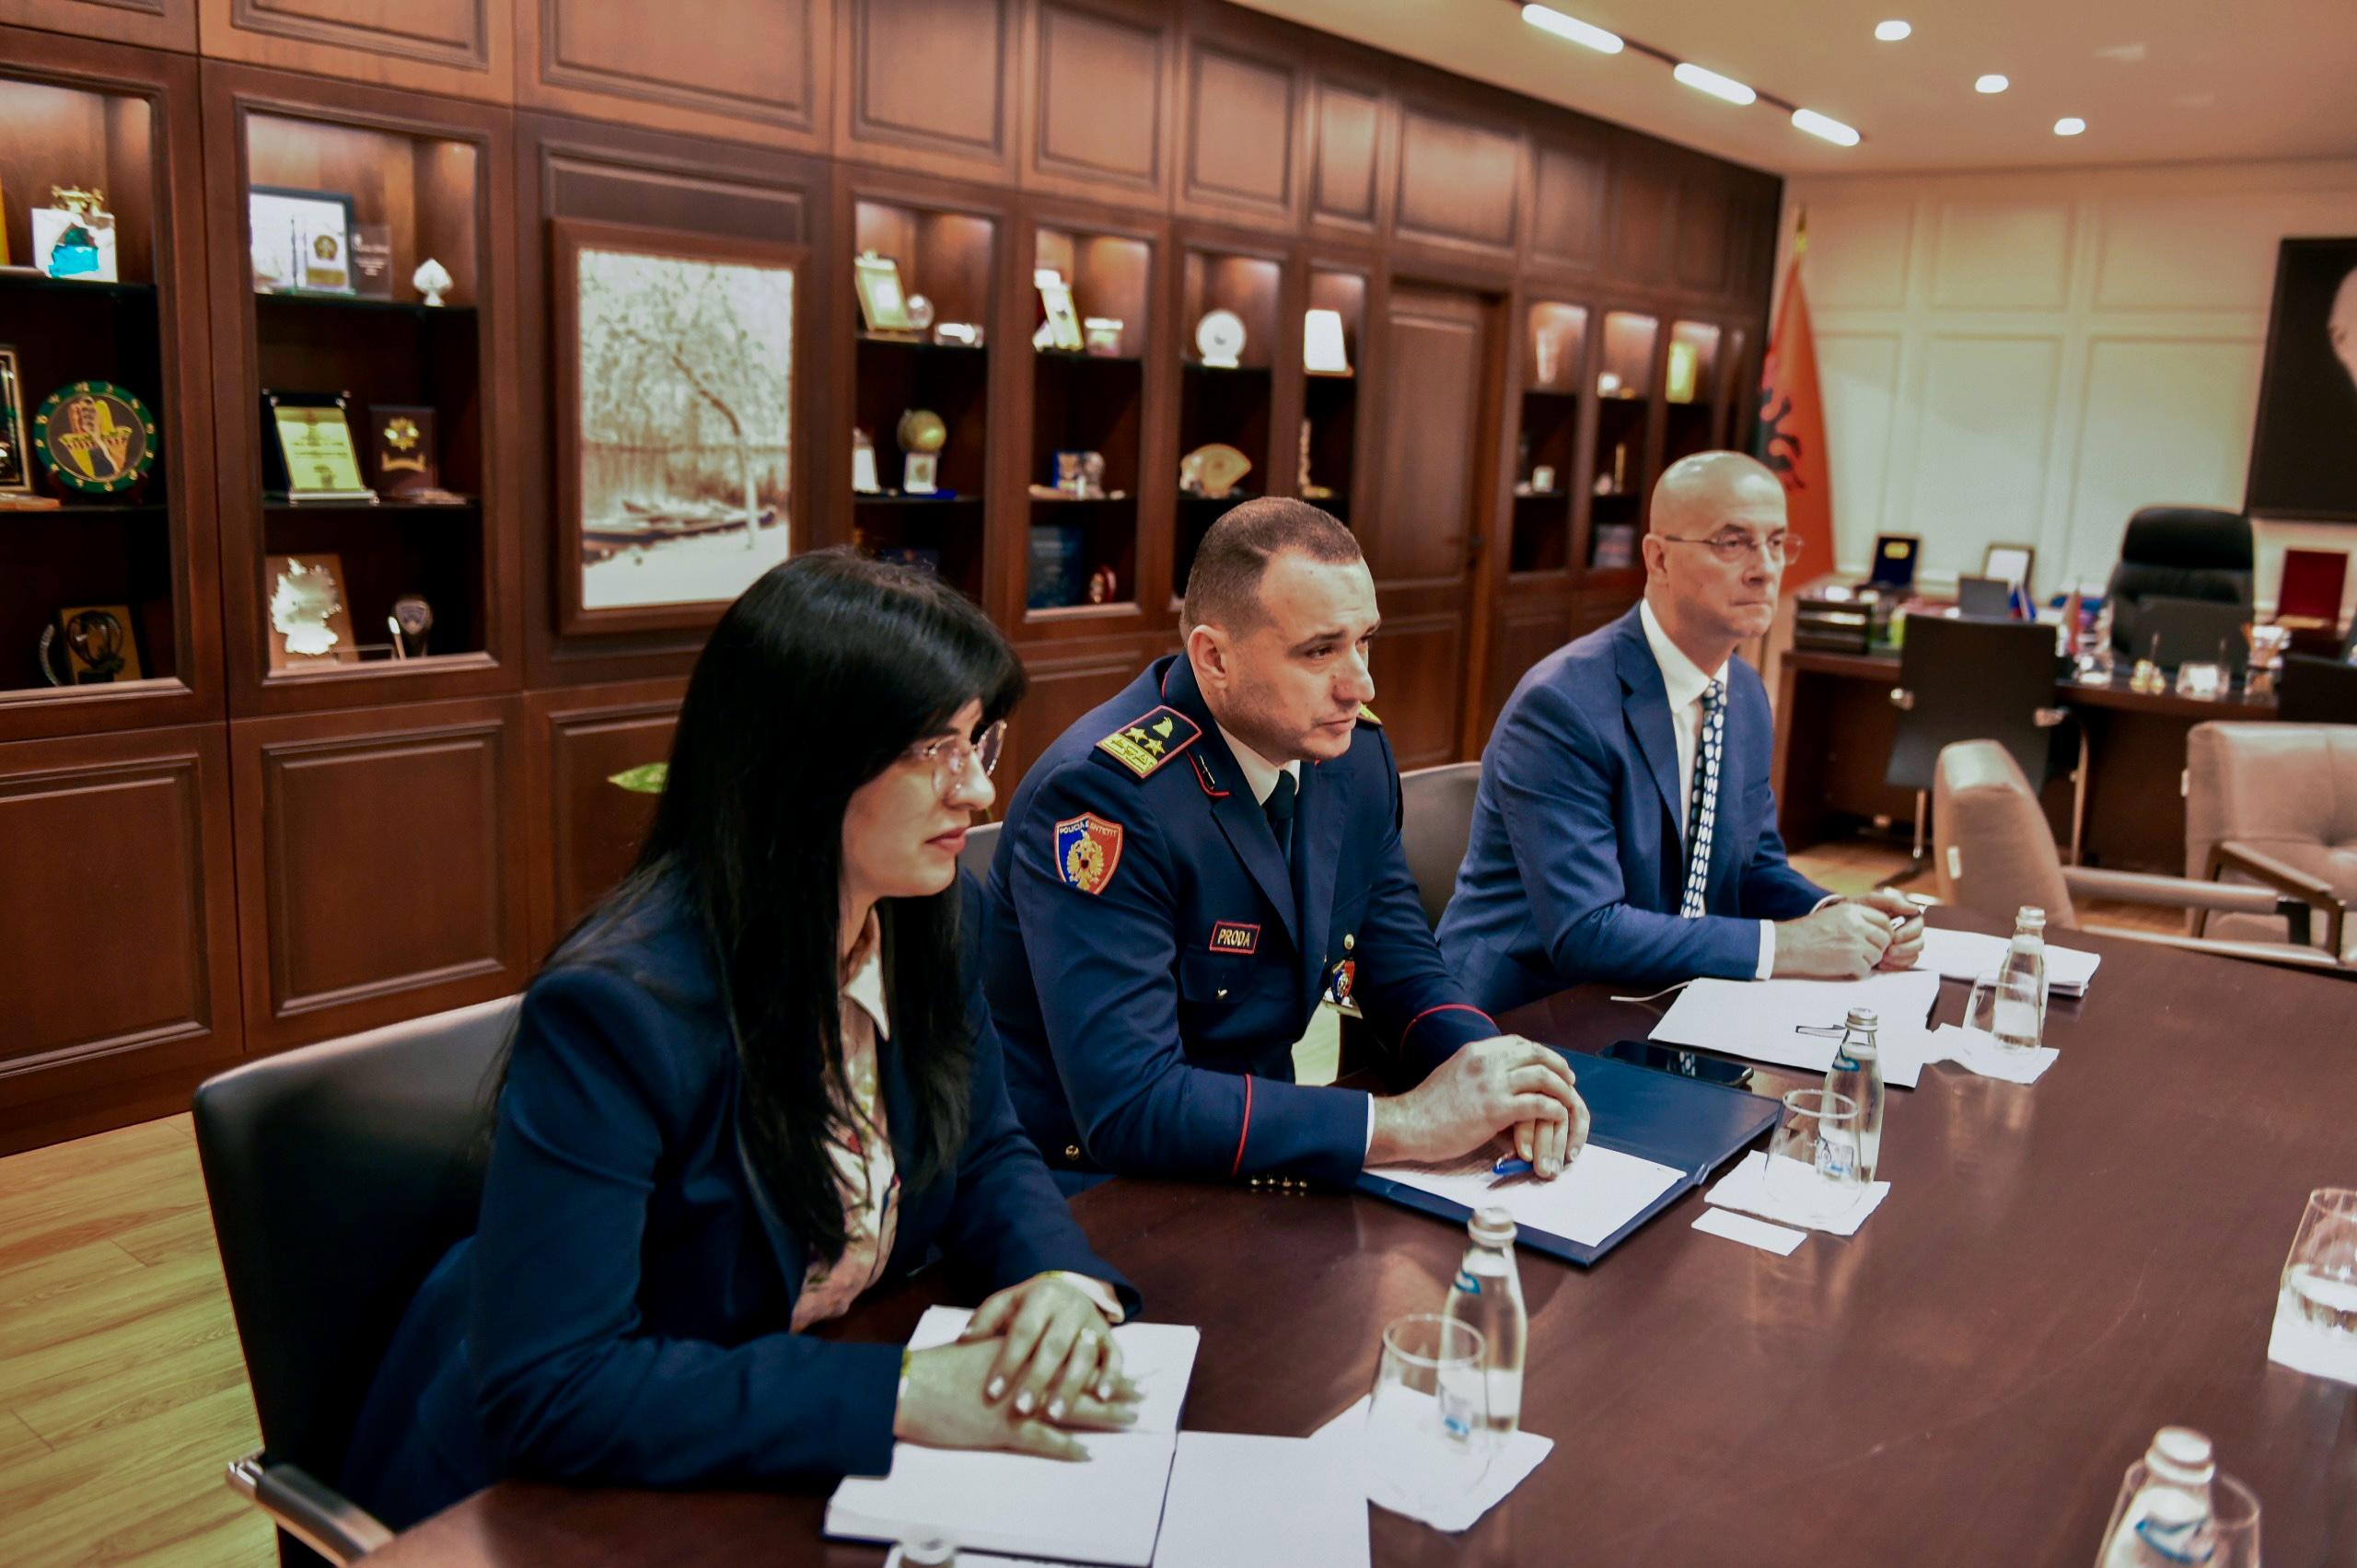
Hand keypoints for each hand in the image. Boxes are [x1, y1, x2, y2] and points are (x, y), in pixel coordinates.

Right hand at [894, 1336, 1137, 1460]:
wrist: (912, 1385)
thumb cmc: (938, 1368)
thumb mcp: (977, 1349)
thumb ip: (1003, 1349)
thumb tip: (1023, 1349)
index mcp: (1020, 1350)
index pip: (1068, 1355)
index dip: (1097, 1362)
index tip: (1121, 1366)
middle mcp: (1025, 1374)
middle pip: (1078, 1379)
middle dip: (1111, 1388)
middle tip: (1140, 1395)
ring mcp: (1017, 1403)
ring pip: (1069, 1407)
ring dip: (1101, 1414)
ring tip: (1128, 1419)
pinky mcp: (1003, 1429)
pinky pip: (1042, 1440)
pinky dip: (1065, 1447)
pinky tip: (1086, 1453)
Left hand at [960, 1272, 1127, 1423]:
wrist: (1067, 1290)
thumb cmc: (1028, 1307)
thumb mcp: (1005, 1304)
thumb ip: (985, 1320)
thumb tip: (964, 1340)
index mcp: (1041, 1297)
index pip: (1023, 1331)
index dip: (1008, 1362)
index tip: (992, 1391)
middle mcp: (1070, 1308)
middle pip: (1054, 1346)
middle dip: (1038, 1379)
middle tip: (1021, 1409)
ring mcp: (1093, 1323)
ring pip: (1084, 1356)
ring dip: (1071, 1386)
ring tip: (1054, 1414)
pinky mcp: (1109, 1337)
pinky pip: (1115, 1357)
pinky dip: (1111, 1376)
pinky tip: (1101, 1397)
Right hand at [1369, 1035, 1585, 1171]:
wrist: (1409, 1125)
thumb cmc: (1428, 1107)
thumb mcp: (1453, 1073)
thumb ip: (1476, 1070)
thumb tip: (1496, 1075)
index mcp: (1476, 1050)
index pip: (1519, 1043)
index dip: (1541, 1053)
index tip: (1551, 1065)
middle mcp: (1486, 1061)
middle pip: (1537, 1055)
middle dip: (1559, 1067)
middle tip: (1569, 1081)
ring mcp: (1492, 1084)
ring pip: (1543, 1077)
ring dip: (1562, 1089)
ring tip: (1569, 1100)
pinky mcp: (1496, 1110)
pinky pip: (1538, 1105)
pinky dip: (1554, 1110)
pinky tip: (1558, 1117)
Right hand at [1773, 901, 1894, 978]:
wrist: (1790, 945)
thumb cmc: (1807, 931)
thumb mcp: (1834, 914)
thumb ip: (1856, 918)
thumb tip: (1875, 928)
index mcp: (1853, 911)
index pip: (1884, 921)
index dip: (1884, 932)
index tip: (1877, 939)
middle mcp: (1857, 925)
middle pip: (1885, 939)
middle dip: (1878, 948)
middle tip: (1864, 952)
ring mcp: (1855, 943)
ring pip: (1877, 956)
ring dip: (1867, 961)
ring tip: (1850, 959)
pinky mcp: (1851, 960)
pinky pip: (1866, 970)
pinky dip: (1857, 972)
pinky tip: (1844, 967)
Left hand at [1847, 890, 1926, 970]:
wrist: (1837, 925)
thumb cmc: (1854, 910)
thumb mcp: (1868, 901)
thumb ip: (1890, 901)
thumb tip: (1914, 908)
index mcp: (1902, 916)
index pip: (1918, 924)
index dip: (1910, 932)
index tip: (1895, 937)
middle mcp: (1905, 931)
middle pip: (1919, 941)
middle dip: (1906, 948)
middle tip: (1889, 951)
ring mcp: (1900, 945)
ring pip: (1914, 954)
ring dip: (1901, 957)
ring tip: (1884, 957)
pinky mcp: (1894, 957)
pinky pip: (1904, 964)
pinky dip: (1895, 965)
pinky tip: (1882, 964)